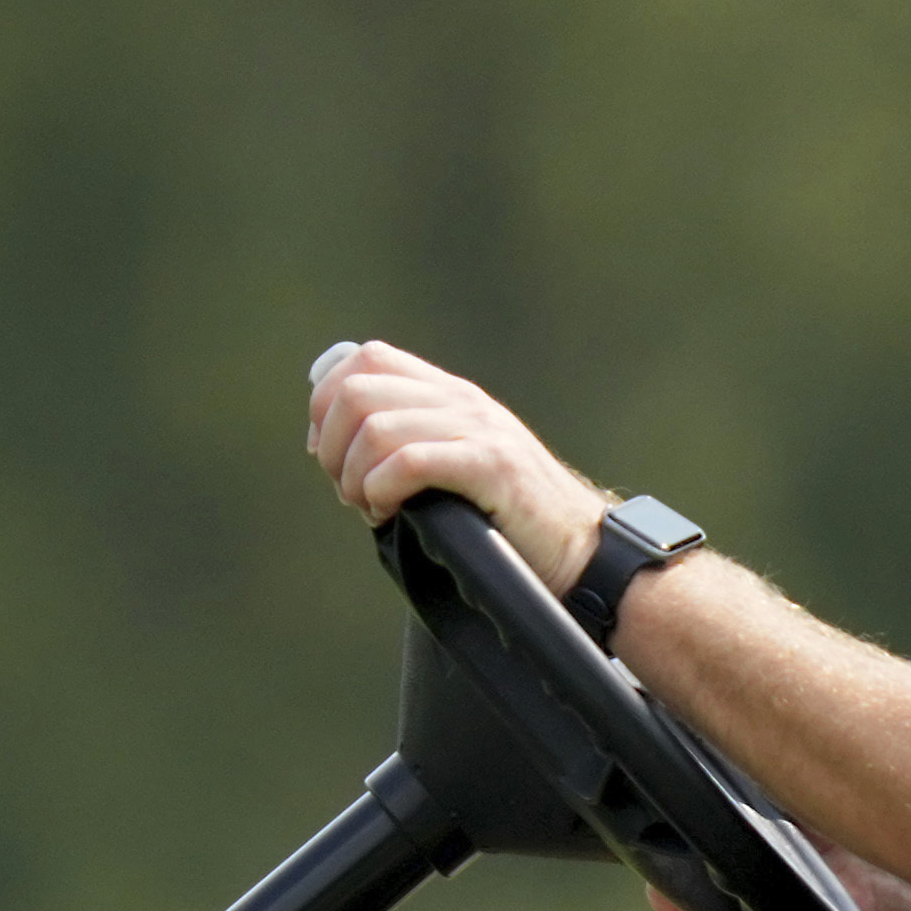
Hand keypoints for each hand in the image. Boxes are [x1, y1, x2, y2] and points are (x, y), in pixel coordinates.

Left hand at [303, 338, 606, 590]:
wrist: (583, 551)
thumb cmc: (511, 521)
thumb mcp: (457, 463)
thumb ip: (408, 442)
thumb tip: (328, 446)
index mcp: (453, 394)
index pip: (366, 359)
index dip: (327, 401)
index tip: (330, 451)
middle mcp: (464, 401)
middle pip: (357, 391)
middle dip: (332, 447)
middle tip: (348, 490)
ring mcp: (481, 430)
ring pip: (375, 429)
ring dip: (353, 477)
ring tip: (370, 508)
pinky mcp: (492, 466)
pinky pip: (409, 462)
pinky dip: (381, 491)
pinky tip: (390, 513)